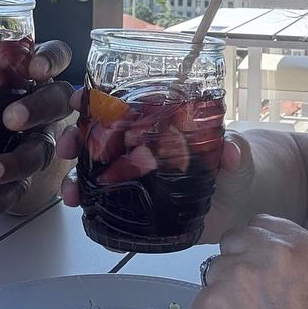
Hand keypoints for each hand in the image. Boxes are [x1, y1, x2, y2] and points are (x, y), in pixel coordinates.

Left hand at [0, 40, 73, 224]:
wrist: (0, 139)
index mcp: (32, 74)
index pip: (58, 56)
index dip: (52, 60)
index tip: (35, 68)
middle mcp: (47, 106)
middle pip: (58, 102)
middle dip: (38, 109)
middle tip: (11, 118)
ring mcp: (43, 141)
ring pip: (43, 151)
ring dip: (17, 162)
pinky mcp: (30, 177)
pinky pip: (21, 191)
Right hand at [55, 88, 249, 241]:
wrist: (237, 206)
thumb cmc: (235, 170)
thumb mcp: (238, 157)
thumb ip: (236, 151)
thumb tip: (232, 149)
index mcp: (162, 123)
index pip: (124, 103)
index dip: (97, 98)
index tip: (79, 99)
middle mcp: (142, 145)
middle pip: (99, 134)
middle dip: (76, 136)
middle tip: (68, 146)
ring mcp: (136, 175)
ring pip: (96, 169)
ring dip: (76, 176)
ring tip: (71, 192)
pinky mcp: (136, 205)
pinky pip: (106, 202)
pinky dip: (90, 204)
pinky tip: (81, 209)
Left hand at [190, 216, 307, 308]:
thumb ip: (286, 257)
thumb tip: (256, 248)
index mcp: (300, 246)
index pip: (261, 224)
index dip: (255, 246)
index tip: (257, 261)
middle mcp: (266, 253)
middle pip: (233, 241)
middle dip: (237, 264)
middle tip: (249, 297)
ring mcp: (234, 276)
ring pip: (213, 270)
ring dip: (223, 291)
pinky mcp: (207, 302)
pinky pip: (200, 300)